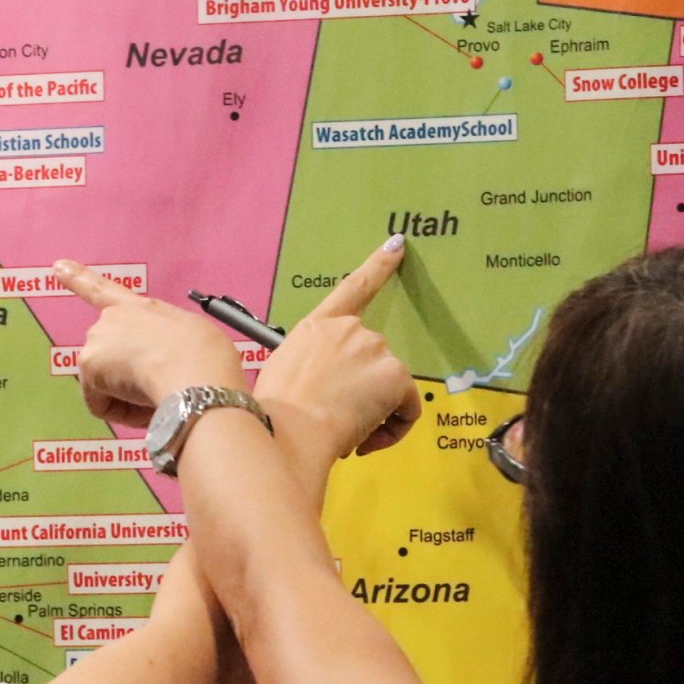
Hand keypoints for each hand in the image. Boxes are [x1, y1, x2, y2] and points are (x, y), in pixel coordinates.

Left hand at [54, 263, 245, 434]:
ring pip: (105, 384)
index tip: (58, 266)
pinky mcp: (88, 365)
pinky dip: (122, 412)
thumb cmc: (205, 355)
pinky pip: (102, 404)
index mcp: (140, 309)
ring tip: (159, 395)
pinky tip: (145, 406)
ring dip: (128, 396)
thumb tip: (161, 365)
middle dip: (127, 378)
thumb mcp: (189, 336)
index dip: (79, 277)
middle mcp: (112, 319)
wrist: (196, 370)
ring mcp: (97, 341)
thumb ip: (164, 342)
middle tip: (159, 387)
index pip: (104, 290)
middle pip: (108, 356)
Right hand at [255, 238, 419, 460]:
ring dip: (376, 413)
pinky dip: (396, 428)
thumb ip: (314, 367)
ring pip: (389, 387)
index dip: (378, 265)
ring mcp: (375, 348)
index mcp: (317, 327)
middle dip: (362, 391)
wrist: (285, 432)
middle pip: (373, 361)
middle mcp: (350, 329)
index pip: (353, 288)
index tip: (397, 244)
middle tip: (338, 420)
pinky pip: (408, 409)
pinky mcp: (396, 374)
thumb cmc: (275, 415)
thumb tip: (326, 390)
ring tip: (345, 432)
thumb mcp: (285, 375)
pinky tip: (368, 440)